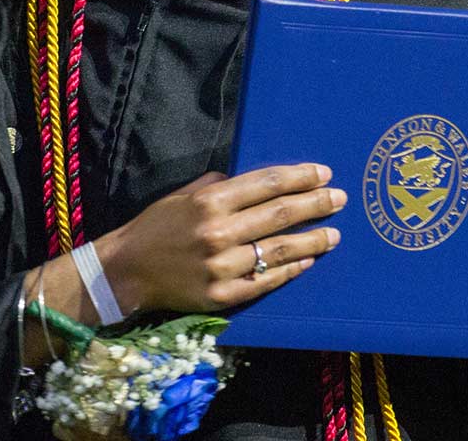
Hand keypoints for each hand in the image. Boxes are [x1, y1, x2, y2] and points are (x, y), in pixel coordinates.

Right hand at [94, 163, 344, 314]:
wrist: (127, 270)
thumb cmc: (156, 226)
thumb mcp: (182, 195)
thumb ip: (218, 186)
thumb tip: (253, 181)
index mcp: (209, 202)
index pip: (267, 184)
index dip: (299, 177)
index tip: (323, 173)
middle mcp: (218, 232)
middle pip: (280, 215)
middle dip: (316, 204)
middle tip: (340, 199)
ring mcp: (222, 266)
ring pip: (279, 250)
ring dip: (312, 240)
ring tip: (334, 234)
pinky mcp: (222, 295)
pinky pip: (266, 281)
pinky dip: (290, 270)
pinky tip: (307, 261)